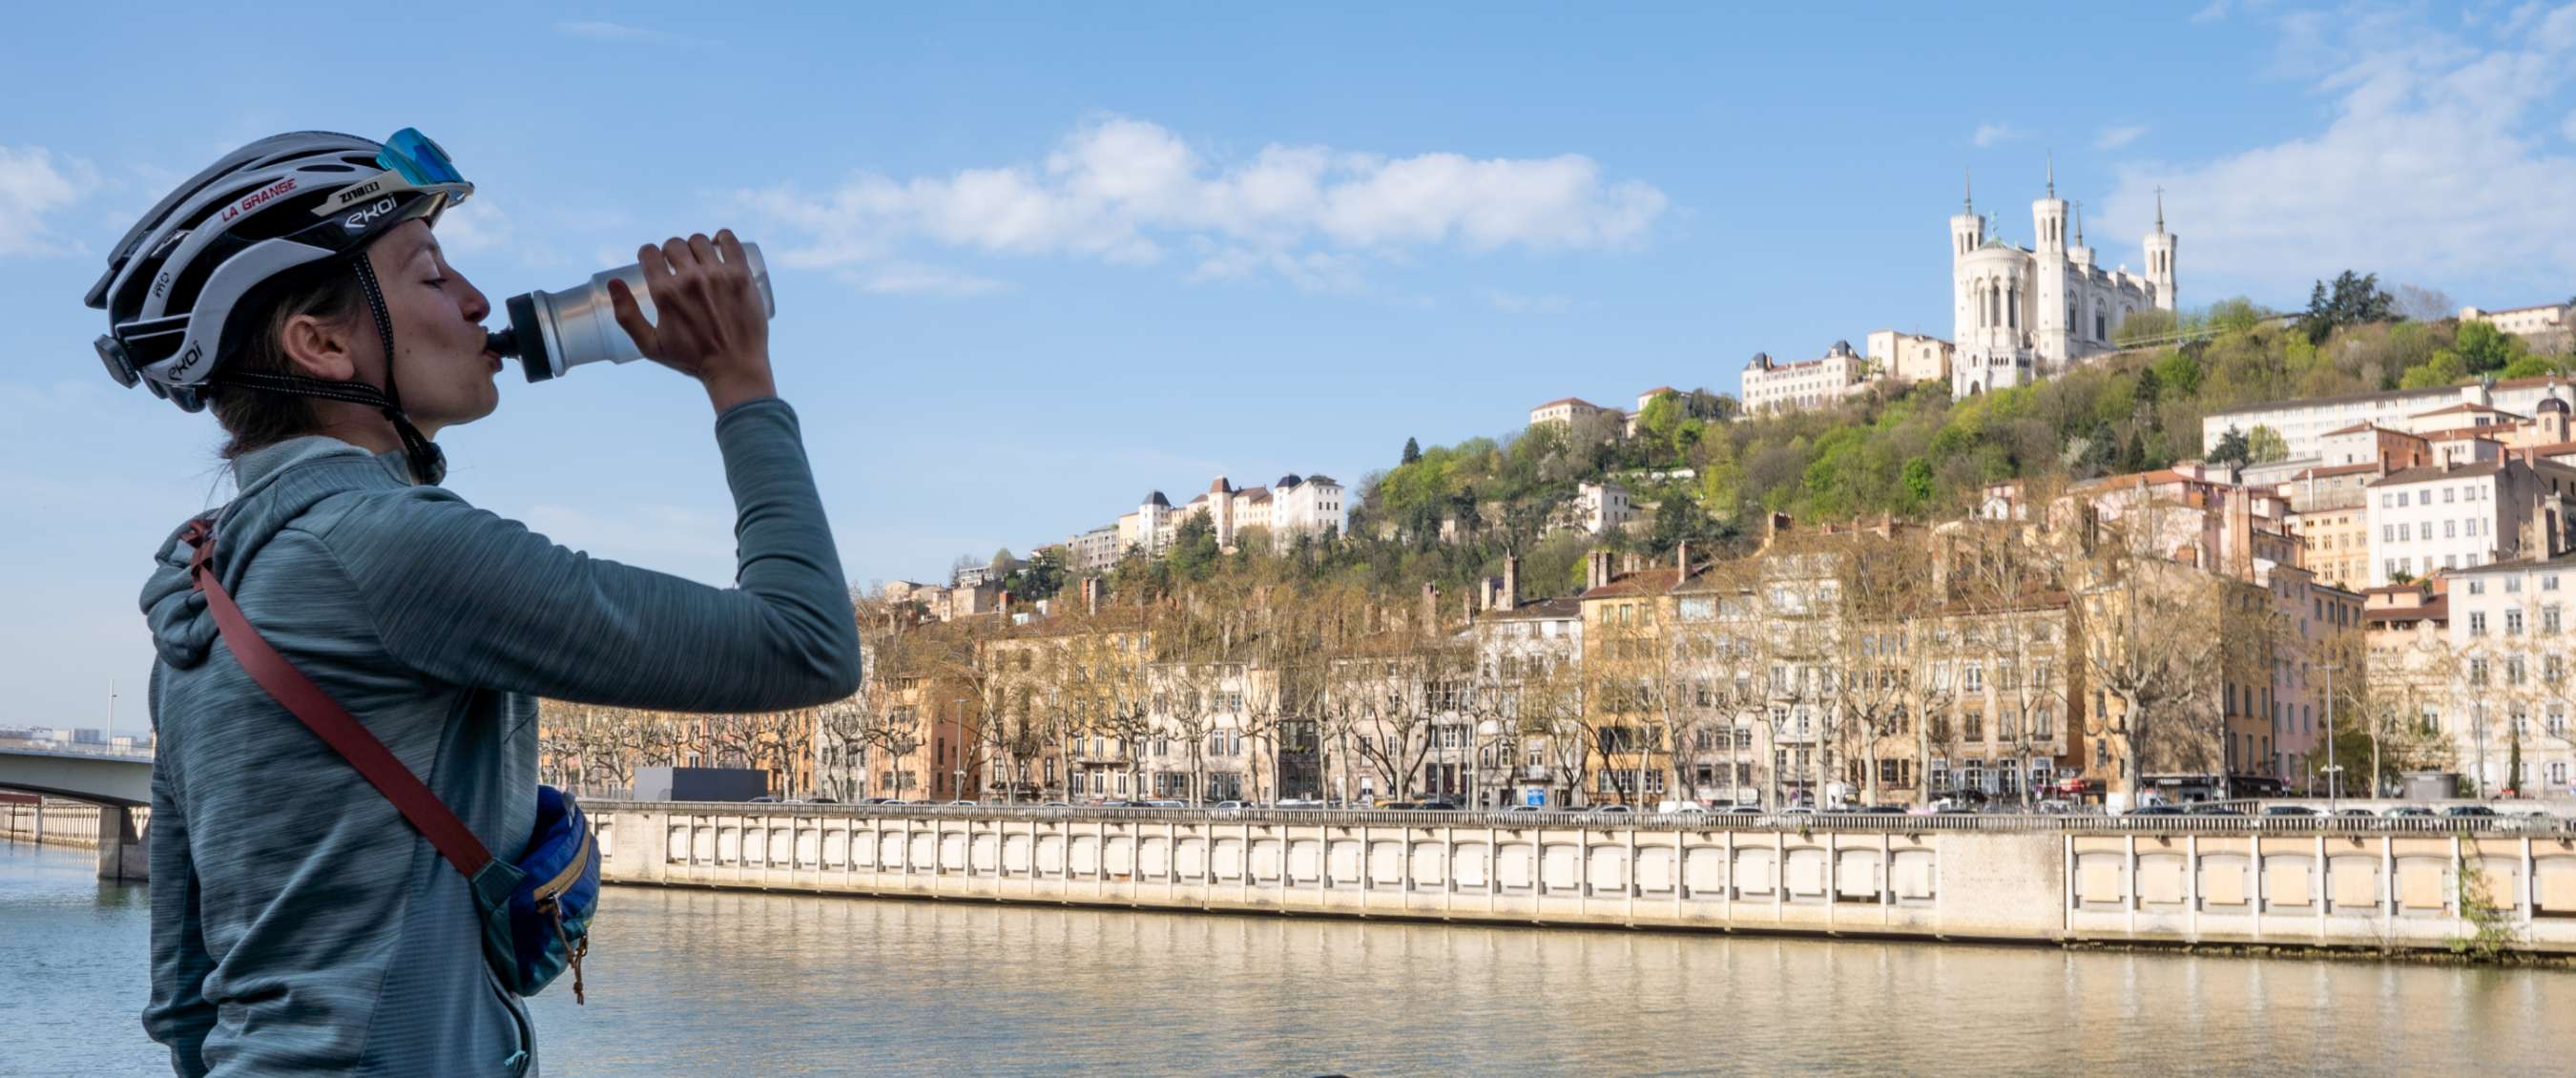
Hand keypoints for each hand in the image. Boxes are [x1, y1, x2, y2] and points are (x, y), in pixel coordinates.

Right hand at [607, 229, 775, 410]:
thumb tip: (613, 283)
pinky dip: (722, 237)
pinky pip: (730, 240)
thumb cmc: (691, 360)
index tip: (655, 263)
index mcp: (665, 293)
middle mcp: (690, 279)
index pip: (649, 253)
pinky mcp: (741, 275)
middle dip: (670, 252)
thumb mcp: (650, 346)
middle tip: (678, 265)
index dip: (649, 256)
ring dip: (695, 246)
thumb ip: (626, 316)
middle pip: (673, 244)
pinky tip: (719, 244)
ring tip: (699, 259)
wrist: (735, 368)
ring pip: (699, 240)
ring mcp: (718, 275)